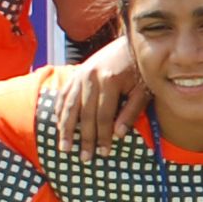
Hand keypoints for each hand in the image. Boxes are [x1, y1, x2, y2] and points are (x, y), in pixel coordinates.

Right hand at [65, 32, 148, 158]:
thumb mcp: (143, 89)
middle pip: (85, 115)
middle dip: (85, 139)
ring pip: (69, 106)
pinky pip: (64, 95)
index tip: (103, 154)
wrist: (129, 43)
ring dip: (66, 129)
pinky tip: (59, 127)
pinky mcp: (76, 73)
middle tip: (84, 158)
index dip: (103, 137)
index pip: (104, 116)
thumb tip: (118, 135)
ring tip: (65, 148)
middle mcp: (90, 77)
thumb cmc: (140, 69)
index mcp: (109, 80)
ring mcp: (80, 74)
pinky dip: (60, 112)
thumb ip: (131, 111)